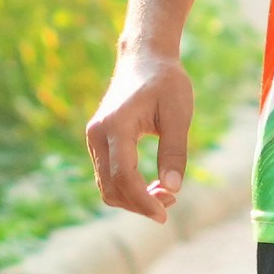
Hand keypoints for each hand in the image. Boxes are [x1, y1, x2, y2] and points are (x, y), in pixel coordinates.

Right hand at [84, 48, 193, 222]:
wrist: (145, 58)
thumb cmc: (166, 82)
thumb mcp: (178, 114)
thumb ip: (174, 151)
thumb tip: (172, 189)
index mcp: (116, 126)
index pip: (123, 177)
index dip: (143, 201)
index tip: (164, 214)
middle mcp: (97, 134)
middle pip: (111, 187)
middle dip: (139, 203)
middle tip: (172, 200)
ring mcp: (94, 138)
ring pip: (106, 186)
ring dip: (133, 198)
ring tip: (166, 194)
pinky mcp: (98, 141)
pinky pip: (108, 175)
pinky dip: (127, 188)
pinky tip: (152, 186)